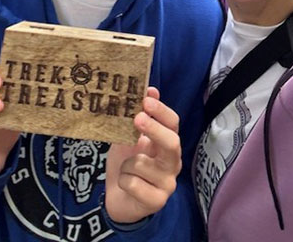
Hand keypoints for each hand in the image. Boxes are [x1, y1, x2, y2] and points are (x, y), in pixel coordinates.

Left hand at [105, 87, 181, 222]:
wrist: (119, 198)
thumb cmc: (127, 164)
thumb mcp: (129, 138)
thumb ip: (139, 118)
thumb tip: (150, 90)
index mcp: (168, 143)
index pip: (173, 123)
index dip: (161, 110)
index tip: (147, 98)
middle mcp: (173, 162)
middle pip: (172, 143)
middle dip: (154, 129)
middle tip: (138, 118)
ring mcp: (167, 183)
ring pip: (141, 164)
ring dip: (125, 163)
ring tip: (126, 168)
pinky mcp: (156, 201)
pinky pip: (132, 183)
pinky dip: (122, 180)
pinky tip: (126, 183)